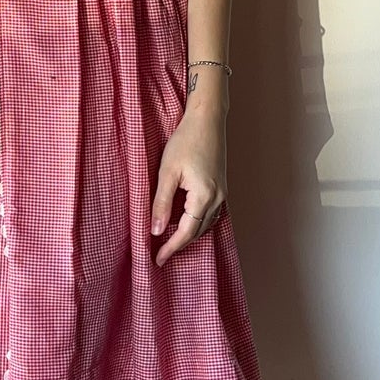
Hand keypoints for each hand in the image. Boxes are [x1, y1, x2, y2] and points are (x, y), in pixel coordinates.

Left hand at [150, 101, 227, 266]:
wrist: (208, 120)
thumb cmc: (186, 141)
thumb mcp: (167, 172)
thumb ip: (162, 203)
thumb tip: (156, 231)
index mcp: (204, 197)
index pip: (186, 232)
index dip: (171, 248)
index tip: (157, 260)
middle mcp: (217, 198)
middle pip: (197, 232)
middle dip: (179, 245)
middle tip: (160, 254)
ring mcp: (222, 193)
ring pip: (206, 225)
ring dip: (189, 235)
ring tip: (170, 242)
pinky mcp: (222, 187)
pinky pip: (211, 214)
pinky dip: (198, 223)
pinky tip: (186, 222)